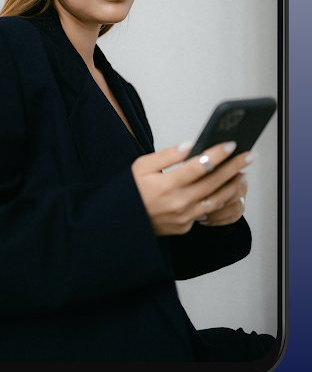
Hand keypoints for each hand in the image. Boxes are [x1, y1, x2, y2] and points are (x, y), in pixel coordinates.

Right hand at [131, 141, 253, 236]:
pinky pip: (207, 212)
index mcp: (166, 184)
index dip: (217, 154)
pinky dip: (219, 200)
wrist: (123, 224)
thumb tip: (189, 146)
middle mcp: (178, 203)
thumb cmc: (130, 191)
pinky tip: (227, 189)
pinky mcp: (186, 227)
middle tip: (249, 155)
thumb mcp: (141, 166)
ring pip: (216, 200)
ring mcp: (184, 218)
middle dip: (234, 167)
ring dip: (232, 185)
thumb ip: (166, 155)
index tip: (231, 144)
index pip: (198, 166)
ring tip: (242, 172)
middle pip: (213, 182)